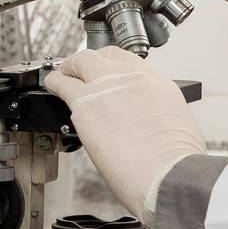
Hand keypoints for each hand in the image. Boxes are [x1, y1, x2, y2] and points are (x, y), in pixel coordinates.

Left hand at [46, 46, 205, 222]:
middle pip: (105, 55)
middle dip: (92, 62)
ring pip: (82, 61)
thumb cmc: (175, 162)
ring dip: (70, 68)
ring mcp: (107, 86)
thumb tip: (147, 121)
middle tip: (82, 72)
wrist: (168, 173)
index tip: (107, 75)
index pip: (130, 62)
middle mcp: (132, 78)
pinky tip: (50, 85)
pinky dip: (53, 81)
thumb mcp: (177, 126)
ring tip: (61, 76)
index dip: (114, 67)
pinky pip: (62, 82)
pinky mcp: (85, 102)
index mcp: (156, 84)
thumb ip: (155, 115)